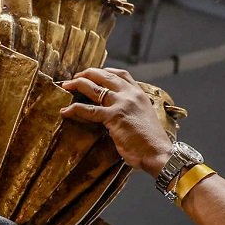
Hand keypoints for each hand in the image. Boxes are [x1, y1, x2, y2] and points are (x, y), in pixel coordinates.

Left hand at [60, 67, 174, 177]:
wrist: (158, 152)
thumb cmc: (151, 141)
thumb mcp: (144, 117)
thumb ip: (132, 110)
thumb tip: (118, 112)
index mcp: (139, 94)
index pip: (120, 74)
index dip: (104, 71)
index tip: (93, 73)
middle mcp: (130, 94)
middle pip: (104, 76)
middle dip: (87, 74)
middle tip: (75, 78)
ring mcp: (122, 104)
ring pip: (94, 88)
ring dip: (77, 85)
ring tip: (66, 86)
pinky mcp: (113, 117)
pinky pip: (89, 110)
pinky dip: (75, 109)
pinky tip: (66, 111)